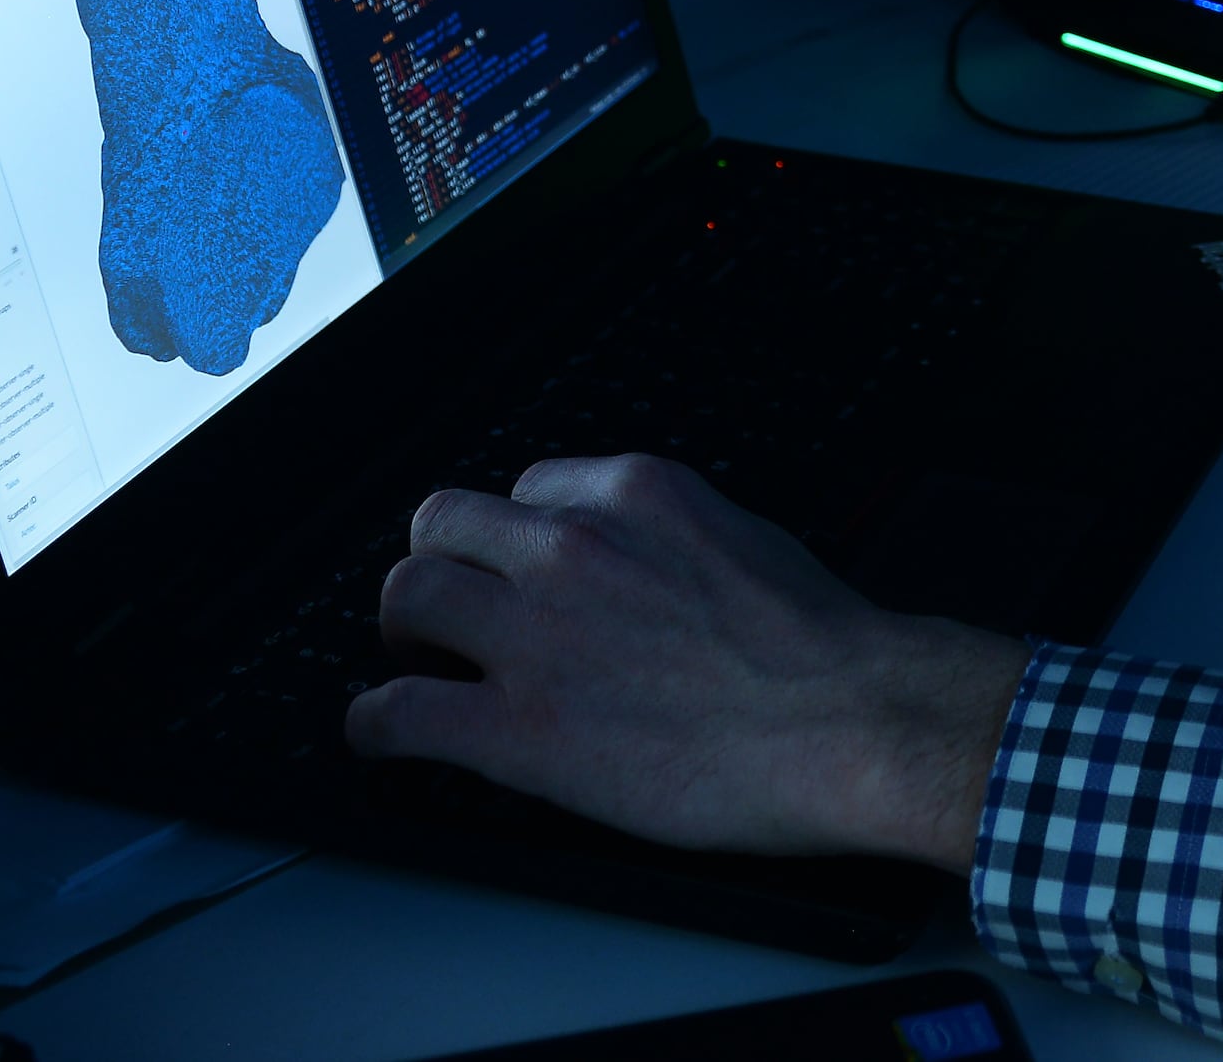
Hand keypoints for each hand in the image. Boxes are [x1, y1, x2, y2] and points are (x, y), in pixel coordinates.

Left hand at [343, 455, 1024, 869]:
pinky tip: (384, 733)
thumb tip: (641, 561)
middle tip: (451, 612)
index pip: (525, 488)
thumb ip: (668, 537)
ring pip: (406, 594)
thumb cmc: (820, 647)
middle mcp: (568, 547)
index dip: (514, 538)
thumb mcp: (742, 536)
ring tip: (415, 661)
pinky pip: (396, 711)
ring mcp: (534, 636)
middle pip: (441, 524)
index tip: (517, 572)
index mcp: (630, 493)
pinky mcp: (516, 729)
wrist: (847, 722)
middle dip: (442, 566)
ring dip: (401, 631)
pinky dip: (374, 723)